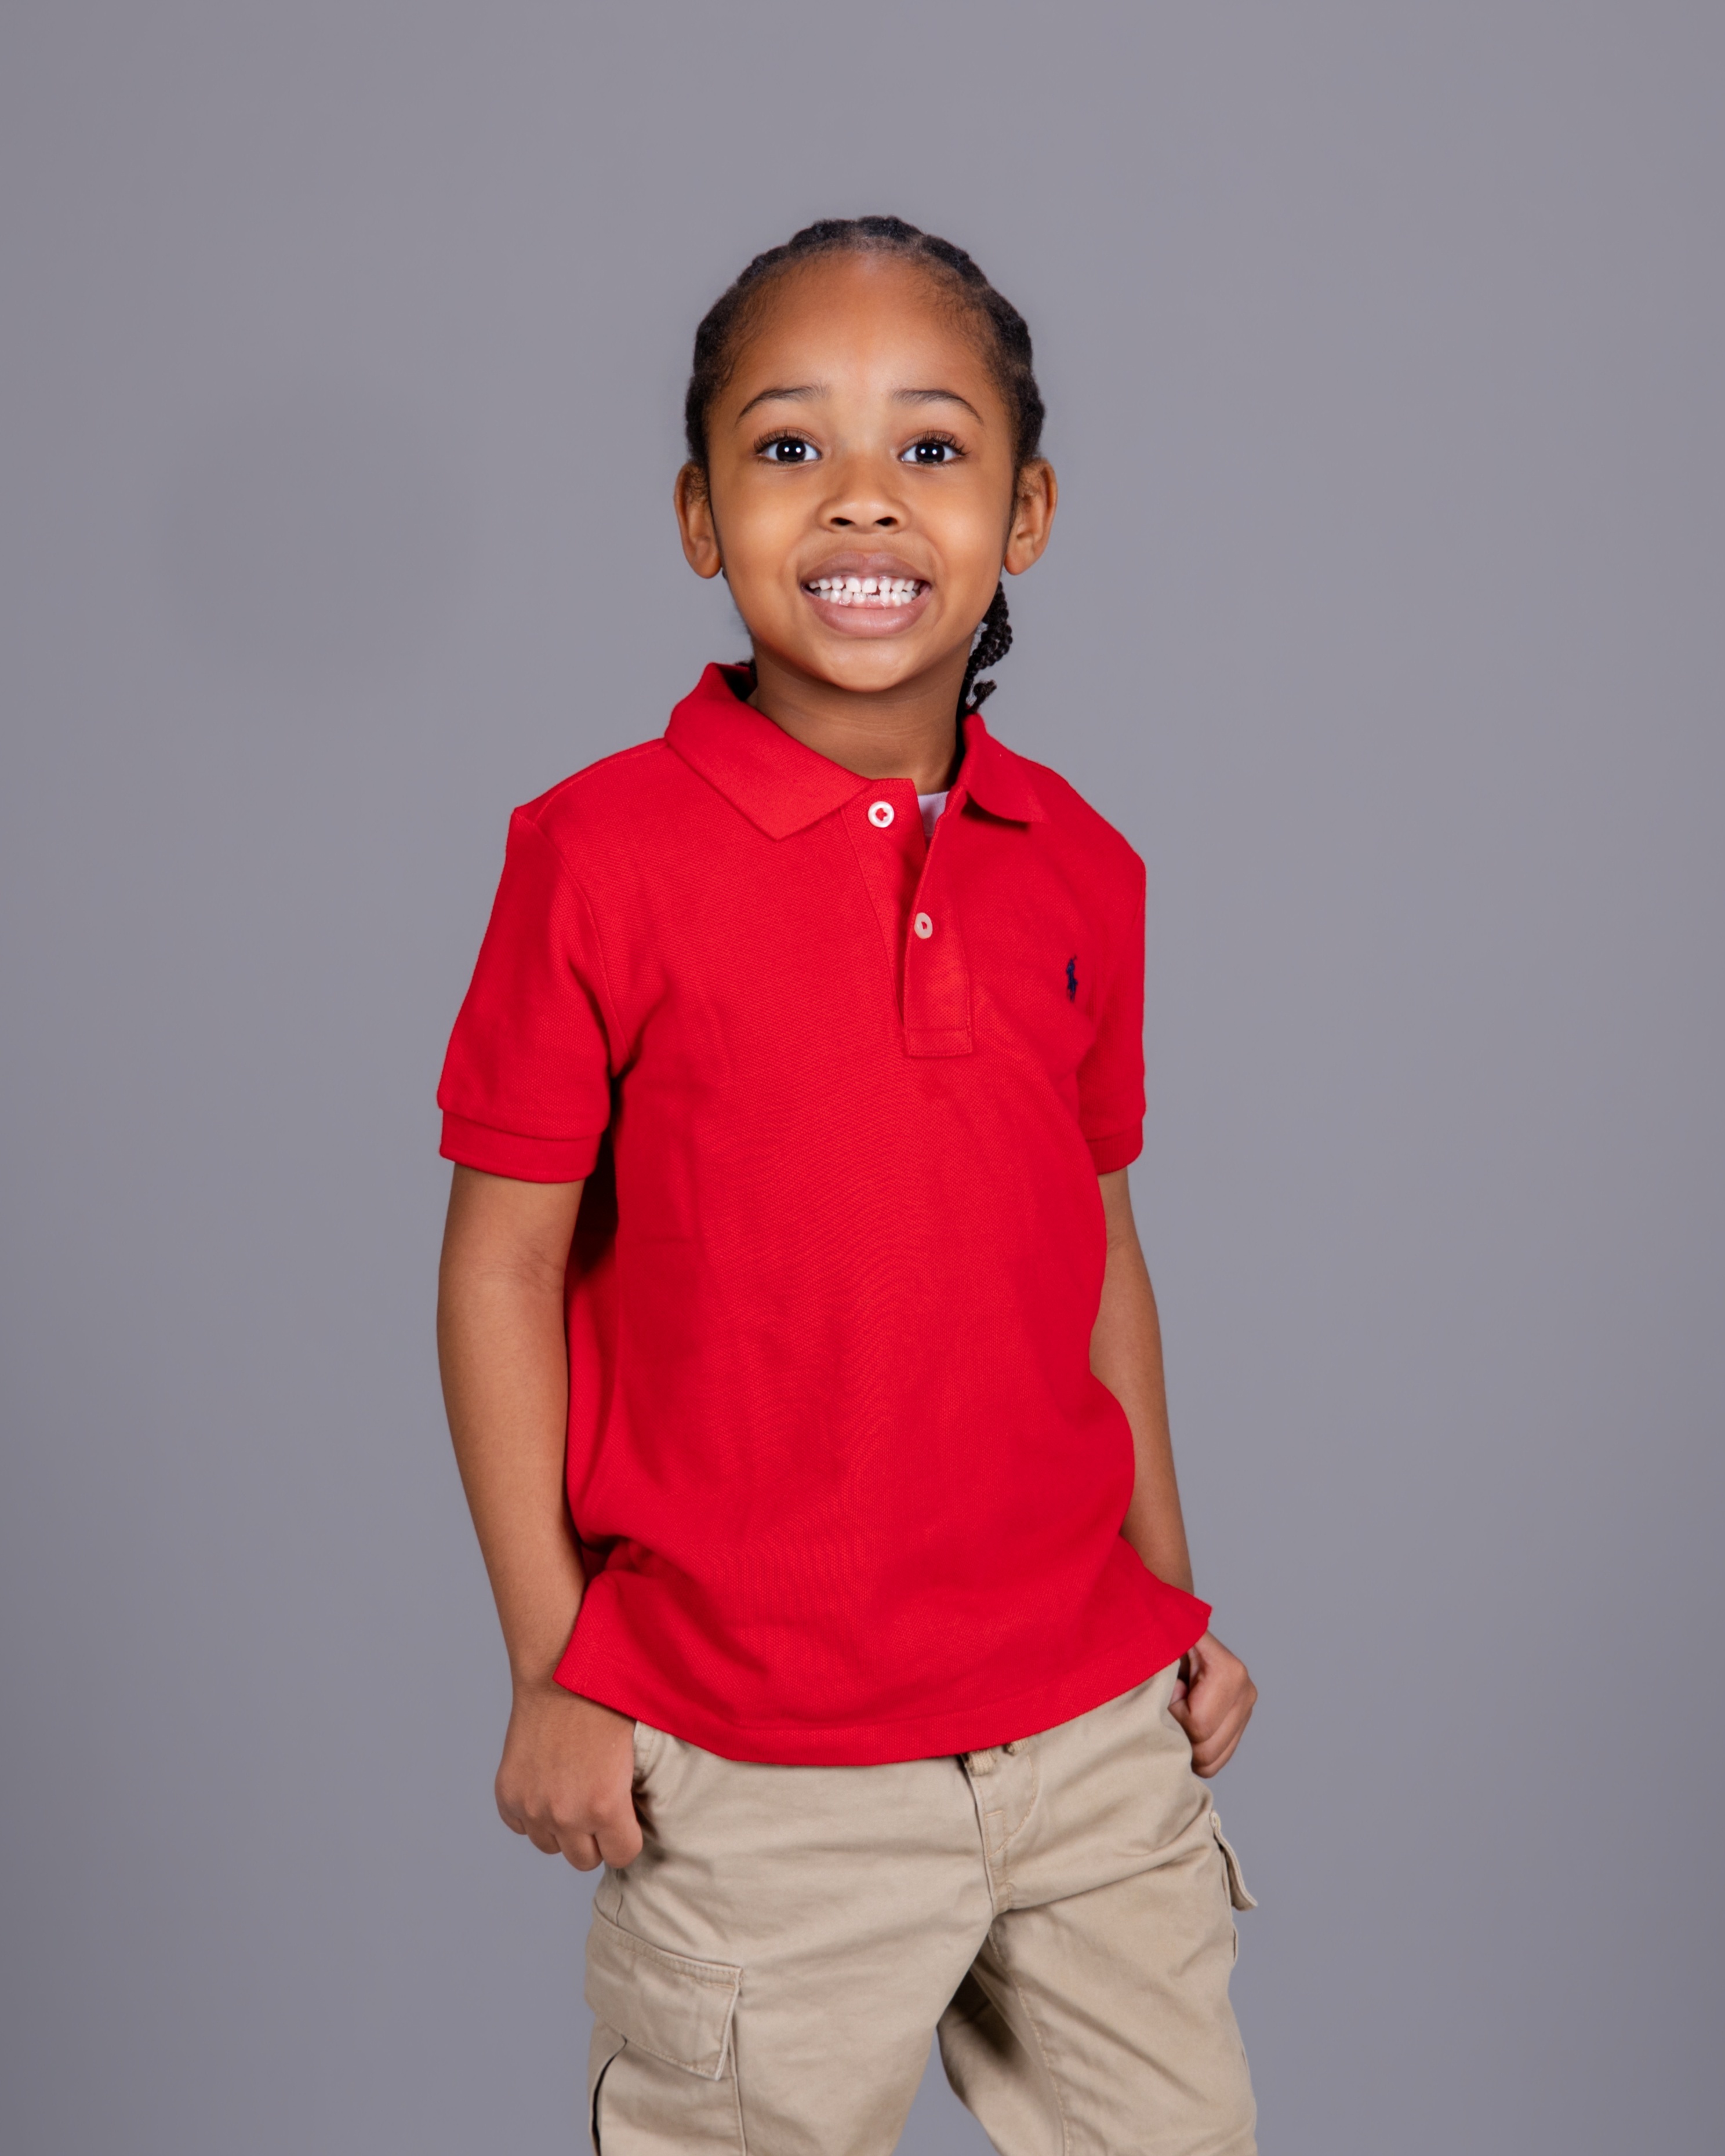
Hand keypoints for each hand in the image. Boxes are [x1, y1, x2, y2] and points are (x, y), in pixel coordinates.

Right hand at [495, 1684, 641, 1869]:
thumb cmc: (606, 1705)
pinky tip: (546, 1782)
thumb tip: (633, 1828)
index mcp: (605, 1806)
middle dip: (594, 1837)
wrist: (559, 1673)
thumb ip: (629, 1800)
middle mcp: (566, 1815)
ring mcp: (532, 1807)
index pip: (622, 1856)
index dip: (626, 1835)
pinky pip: (521, 1826)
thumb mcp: (635, 1756)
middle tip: (597, 1803)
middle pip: (584, 1860)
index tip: (625, 1816)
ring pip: (550, 1846)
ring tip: (570, 1789)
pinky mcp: (507, 1795)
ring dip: (561, 1827)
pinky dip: (531, 1811)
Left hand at [1169, 1631, 1255, 1776]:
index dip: (1172, 1712)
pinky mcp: (1238, 1724)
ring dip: (1184, 1742)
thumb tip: (1167, 1676)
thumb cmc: (1158, 1639)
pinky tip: (1182, 1724)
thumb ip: (1163, 1654)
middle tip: (1167, 1702)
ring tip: (1175, 1710)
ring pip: (1212, 1761)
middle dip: (1178, 1731)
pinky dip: (1193, 1751)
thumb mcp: (1158, 1642)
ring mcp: (1245, 1710)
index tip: (1166, 1686)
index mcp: (1230, 1672)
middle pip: (1207, 1751)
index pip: (1199, 1725)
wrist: (1168, 1634)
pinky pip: (1216, 1760)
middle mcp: (1245, 1692)